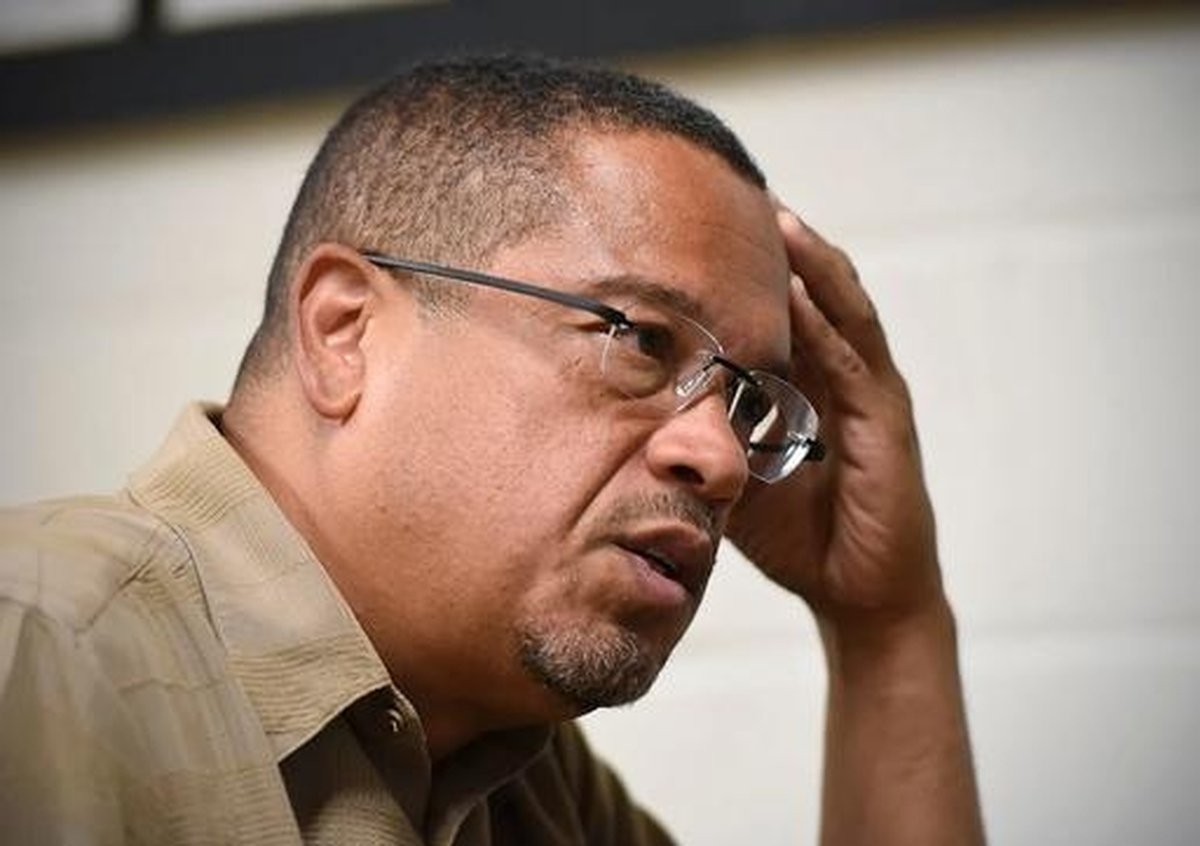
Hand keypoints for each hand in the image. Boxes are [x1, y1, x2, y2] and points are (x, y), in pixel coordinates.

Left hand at [727, 209, 944, 628]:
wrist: (858, 595)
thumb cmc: (799, 534)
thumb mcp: (739, 473)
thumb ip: (709, 435)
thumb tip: (639, 413)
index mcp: (813, 383)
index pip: (784, 308)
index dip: (752, 267)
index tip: (706, 224)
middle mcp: (845, 376)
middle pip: (814, 291)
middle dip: (781, 243)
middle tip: (737, 191)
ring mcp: (871, 393)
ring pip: (842, 310)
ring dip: (808, 260)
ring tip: (773, 214)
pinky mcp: (885, 423)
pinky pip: (852, 361)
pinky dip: (825, 321)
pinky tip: (793, 288)